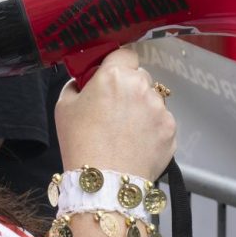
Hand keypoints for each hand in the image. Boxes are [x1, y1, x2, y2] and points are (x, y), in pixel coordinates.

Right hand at [56, 48, 176, 180]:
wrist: (103, 183)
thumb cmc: (80, 143)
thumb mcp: (64, 107)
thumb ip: (76, 85)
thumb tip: (83, 82)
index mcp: (115, 75)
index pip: (125, 53)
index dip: (118, 64)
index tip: (111, 78)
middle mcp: (142, 86)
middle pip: (140, 77)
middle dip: (129, 88)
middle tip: (114, 109)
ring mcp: (160, 109)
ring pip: (152, 100)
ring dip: (142, 109)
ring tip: (126, 132)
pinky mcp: (171, 129)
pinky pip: (162, 122)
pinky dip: (152, 129)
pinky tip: (137, 144)